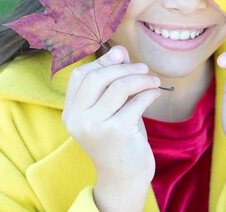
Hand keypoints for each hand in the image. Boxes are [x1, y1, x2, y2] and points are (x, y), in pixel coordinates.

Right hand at [62, 46, 161, 209]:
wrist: (124, 175)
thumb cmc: (117, 136)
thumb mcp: (110, 107)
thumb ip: (111, 81)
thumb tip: (119, 50)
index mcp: (70, 112)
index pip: (81, 75)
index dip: (102, 62)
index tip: (122, 56)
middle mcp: (77, 119)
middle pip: (97, 77)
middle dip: (124, 68)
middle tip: (143, 68)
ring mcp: (95, 126)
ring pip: (119, 87)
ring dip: (141, 79)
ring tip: (153, 81)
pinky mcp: (116, 132)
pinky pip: (136, 101)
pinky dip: (149, 93)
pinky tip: (155, 94)